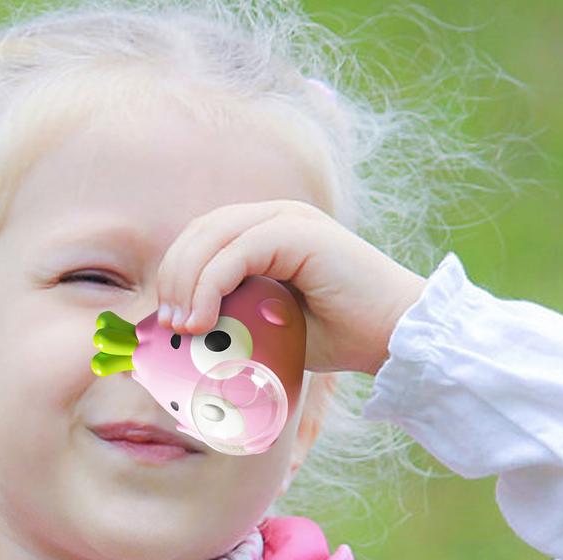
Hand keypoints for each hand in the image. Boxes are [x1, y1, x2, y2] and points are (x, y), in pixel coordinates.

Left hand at [154, 199, 426, 375]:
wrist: (394, 338)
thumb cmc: (340, 338)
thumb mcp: (273, 326)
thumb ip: (236, 316)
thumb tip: (188, 335)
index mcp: (270, 233)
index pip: (204, 239)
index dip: (177, 274)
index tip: (167, 321)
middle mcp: (277, 217)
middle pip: (201, 232)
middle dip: (174, 277)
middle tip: (168, 325)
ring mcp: (290, 219)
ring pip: (213, 237)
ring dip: (186, 282)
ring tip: (182, 326)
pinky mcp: (300, 233)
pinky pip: (236, 253)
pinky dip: (209, 286)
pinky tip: (202, 320)